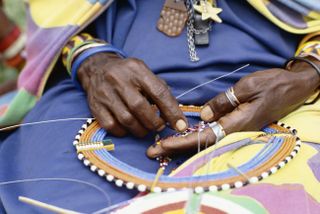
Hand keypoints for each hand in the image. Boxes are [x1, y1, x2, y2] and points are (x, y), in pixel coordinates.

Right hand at [78, 53, 187, 136]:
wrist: (97, 69)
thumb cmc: (128, 74)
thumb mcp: (145, 73)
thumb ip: (160, 90)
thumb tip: (175, 115)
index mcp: (137, 70)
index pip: (158, 92)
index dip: (172, 111)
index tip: (181, 125)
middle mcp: (119, 80)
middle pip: (140, 108)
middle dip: (154, 123)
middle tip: (159, 126)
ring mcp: (105, 94)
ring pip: (127, 120)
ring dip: (141, 130)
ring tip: (146, 128)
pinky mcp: (95, 106)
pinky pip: (112, 126)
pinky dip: (124, 132)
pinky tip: (129, 128)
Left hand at [147, 60, 319, 157]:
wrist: (292, 87)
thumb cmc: (272, 85)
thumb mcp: (248, 87)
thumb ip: (224, 102)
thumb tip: (203, 115)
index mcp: (237, 124)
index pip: (204, 137)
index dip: (181, 142)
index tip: (161, 144)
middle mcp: (234, 131)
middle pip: (200, 144)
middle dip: (176, 148)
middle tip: (152, 152)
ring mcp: (235, 129)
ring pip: (204, 141)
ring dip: (182, 144)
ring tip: (161, 147)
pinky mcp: (235, 124)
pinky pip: (211, 134)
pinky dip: (194, 137)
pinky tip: (182, 136)